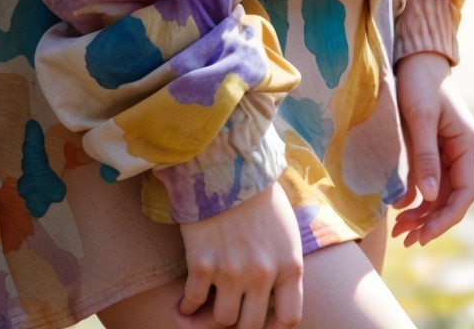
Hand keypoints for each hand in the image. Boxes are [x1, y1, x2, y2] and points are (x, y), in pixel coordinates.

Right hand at [178, 178, 303, 328]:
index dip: (274, 327)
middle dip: (239, 323)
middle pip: (251, 325)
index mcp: (289, 265)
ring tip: (207, 306)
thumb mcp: (285, 231)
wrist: (227, 161)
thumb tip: (271, 296)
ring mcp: (231, 271)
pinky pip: (193, 302)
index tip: (260, 320)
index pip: (289, 319)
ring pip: (222, 320)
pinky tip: (184, 303)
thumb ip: (283, 265)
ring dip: (212, 317)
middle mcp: (262, 274)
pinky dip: (186, 307)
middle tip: (230, 311)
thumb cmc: (258, 193)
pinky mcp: (201, 263)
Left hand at [391, 51, 473, 246]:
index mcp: (467, 146)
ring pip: (438, 194)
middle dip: (431, 221)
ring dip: (422, 214)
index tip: (425, 234)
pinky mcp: (431, 149)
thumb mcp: (420, 116)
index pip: (465, 193)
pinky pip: (427, 181)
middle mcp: (461, 153)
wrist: (415, 55)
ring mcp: (447, 152)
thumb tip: (427, 198)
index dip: (447, 218)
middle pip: (451, 198)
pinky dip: (415, 198)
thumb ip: (425, 156)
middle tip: (406, 239)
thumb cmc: (419, 81)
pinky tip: (399, 211)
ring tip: (400, 233)